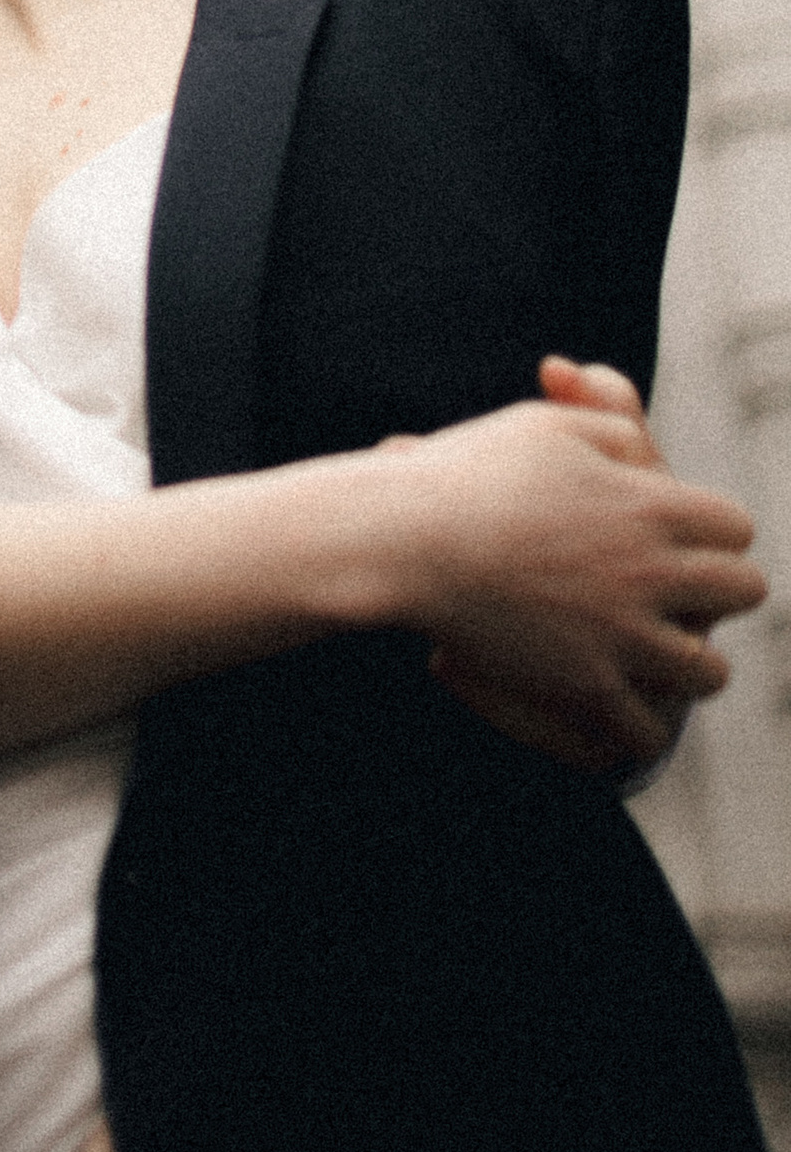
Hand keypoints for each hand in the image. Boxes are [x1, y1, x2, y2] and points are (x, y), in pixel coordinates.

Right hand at [393, 362, 765, 772]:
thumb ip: (611, 421)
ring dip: (694, 663)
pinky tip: (627, 709)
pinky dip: (643, 727)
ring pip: (710, 670)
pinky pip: (647, 730)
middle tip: (692, 593)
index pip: (736, 527)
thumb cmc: (471, 472)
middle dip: (723, 592)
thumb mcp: (548, 427)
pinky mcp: (586, 683)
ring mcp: (622, 634)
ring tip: (667, 655)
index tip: (690, 537)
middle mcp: (650, 572)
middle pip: (742, 592)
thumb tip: (642, 442)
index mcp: (648, 506)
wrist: (409, 538)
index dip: (716, 531)